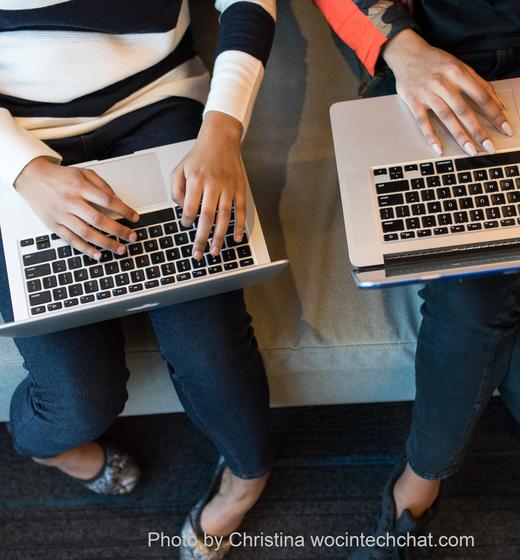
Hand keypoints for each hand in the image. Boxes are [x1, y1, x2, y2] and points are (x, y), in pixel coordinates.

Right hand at [15, 157, 139, 259]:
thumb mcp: (83, 172)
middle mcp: (70, 201)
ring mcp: (61, 215)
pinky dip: (85, 249)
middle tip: (132, 237)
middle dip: (118, 230)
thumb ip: (102, 185)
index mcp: (80, 187)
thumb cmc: (60, 177)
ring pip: (86, 233)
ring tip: (120, 249)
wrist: (32, 178)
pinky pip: (71, 240)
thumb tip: (118, 200)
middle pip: (98, 219)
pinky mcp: (54, 225)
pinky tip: (98, 255)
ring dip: (105, 243)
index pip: (107, 200)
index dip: (124, 210)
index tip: (135, 218)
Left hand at [171, 111, 245, 260]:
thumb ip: (176, 190)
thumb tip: (182, 210)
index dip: (186, 220)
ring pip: (224, 217)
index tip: (185, 225)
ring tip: (214, 251)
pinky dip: (239, 226)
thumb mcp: (180, 168)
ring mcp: (228, 187)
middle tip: (198, 253)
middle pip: (207, 217)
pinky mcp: (239, 188)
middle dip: (202, 238)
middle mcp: (213, 184)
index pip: (190, 207)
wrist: (221, 138)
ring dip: (219, 236)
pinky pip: (240, 211)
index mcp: (196, 179)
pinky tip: (236, 238)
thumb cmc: (199, 156)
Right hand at [383, 29, 512, 155]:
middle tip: (489, 146)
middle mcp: (444, 83)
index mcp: (458, 73)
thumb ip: (478, 83)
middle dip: (479, 130)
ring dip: (459, 135)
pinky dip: (431, 135)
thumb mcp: (460, 66)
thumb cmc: (435, 62)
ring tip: (470, 150)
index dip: (495, 113)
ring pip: (446, 117)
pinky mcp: (413, 102)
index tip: (505, 128)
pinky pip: (423, 121)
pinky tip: (438, 148)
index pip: (481, 96)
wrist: (407, 53)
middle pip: (464, 110)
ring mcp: (428, 93)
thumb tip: (497, 103)